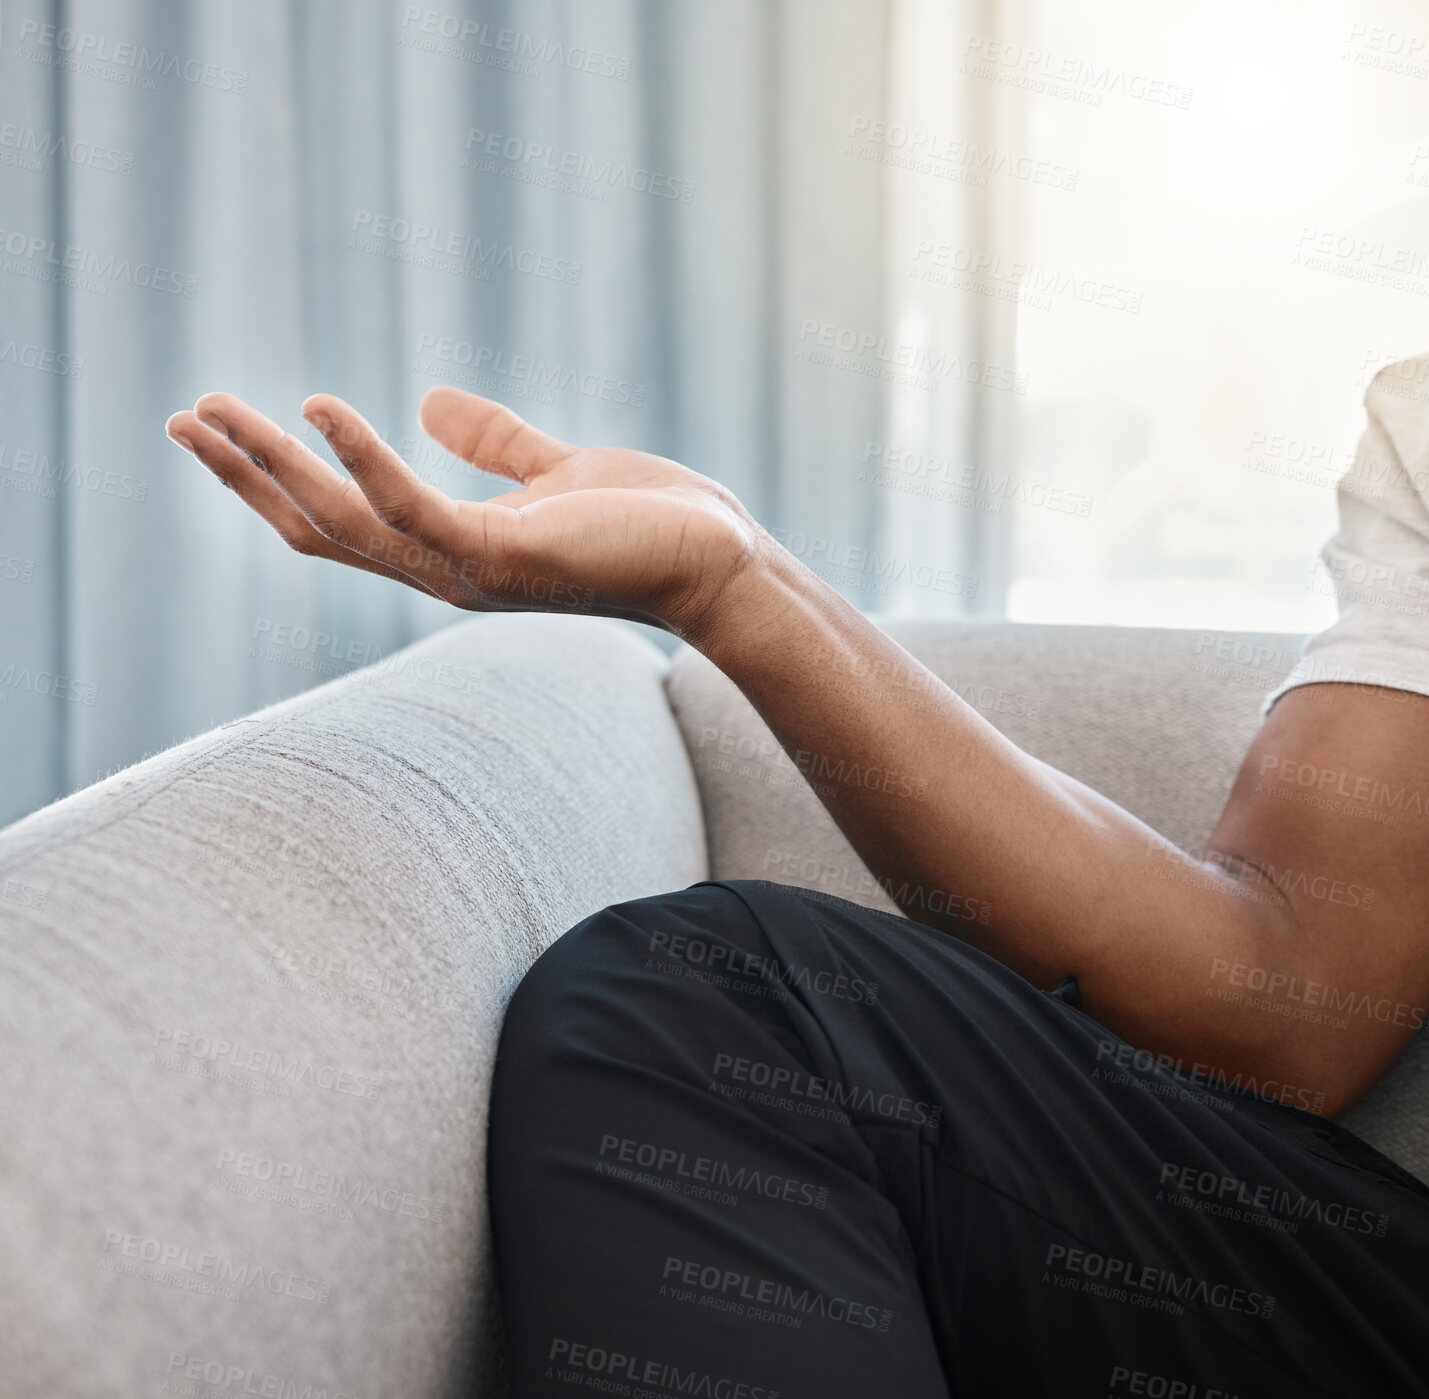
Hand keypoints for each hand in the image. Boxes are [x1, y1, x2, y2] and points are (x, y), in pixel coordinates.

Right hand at [164, 387, 766, 639]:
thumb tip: (428, 400)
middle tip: (184, 418)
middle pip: (321, 530)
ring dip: (274, 470)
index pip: (345, 522)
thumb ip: (492, 442)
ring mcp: (470, 573)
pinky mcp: (505, 557)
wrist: (717, 561)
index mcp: (453, 550)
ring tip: (215, 412)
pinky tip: (320, 408)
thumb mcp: (553, 470)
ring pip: (345, 525)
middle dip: (249, 477)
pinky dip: (364, 461)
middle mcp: (446, 573)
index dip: (279, 482)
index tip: (226, 428)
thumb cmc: (646, 525)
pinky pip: (413, 510)